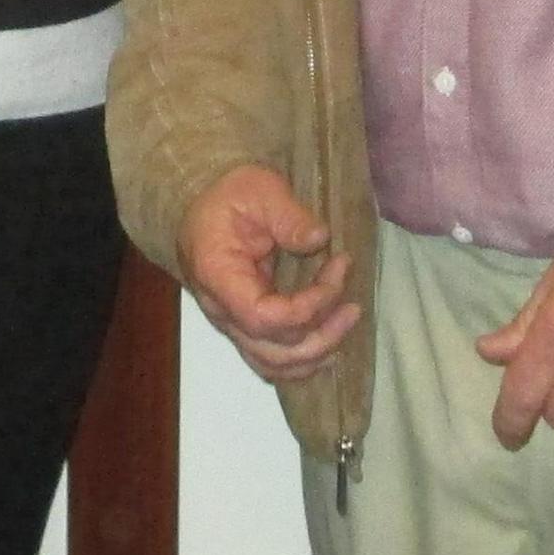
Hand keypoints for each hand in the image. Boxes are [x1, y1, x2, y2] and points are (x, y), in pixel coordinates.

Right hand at [178, 164, 359, 383]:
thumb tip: (319, 239)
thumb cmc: (229, 196)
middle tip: (353, 305)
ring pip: (273, 364)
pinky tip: (329, 341)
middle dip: (322, 334)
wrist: (201, 206)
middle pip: (272, 351)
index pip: (262, 317)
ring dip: (316, 352)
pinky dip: (303, 359)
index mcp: (218, 276)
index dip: (306, 308)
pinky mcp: (244, 327)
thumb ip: (288, 215)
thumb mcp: (259, 190)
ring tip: (346, 321)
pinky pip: (272, 360)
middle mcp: (221, 311)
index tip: (336, 272)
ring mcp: (231, 324)